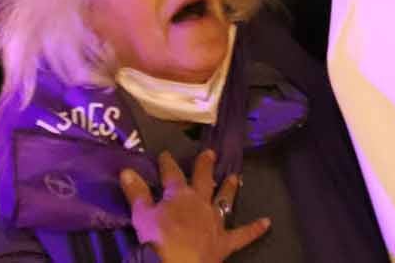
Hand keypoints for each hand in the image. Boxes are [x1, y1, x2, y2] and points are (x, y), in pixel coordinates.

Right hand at [119, 150, 269, 262]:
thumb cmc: (158, 240)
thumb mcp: (142, 216)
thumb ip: (136, 193)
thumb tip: (127, 170)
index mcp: (179, 195)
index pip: (172, 173)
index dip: (168, 163)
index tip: (165, 153)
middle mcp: (200, 202)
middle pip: (204, 179)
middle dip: (206, 166)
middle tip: (211, 153)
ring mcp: (215, 221)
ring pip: (225, 200)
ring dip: (230, 189)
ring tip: (236, 177)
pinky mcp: (224, 241)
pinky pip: (242, 235)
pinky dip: (255, 229)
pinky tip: (267, 223)